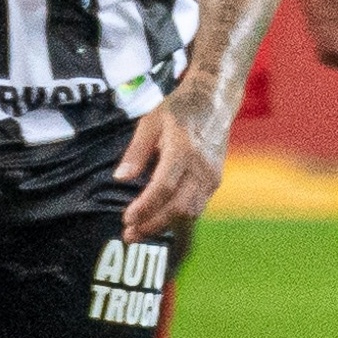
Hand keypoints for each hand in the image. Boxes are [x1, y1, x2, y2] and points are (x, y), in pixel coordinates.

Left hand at [118, 100, 221, 243]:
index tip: (127, 219)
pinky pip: (198, 206)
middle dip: (153, 224)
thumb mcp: (150, 122)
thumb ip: (136, 151)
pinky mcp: (216, 180)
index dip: (145, 207)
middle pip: (179, 207)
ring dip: (165, 225)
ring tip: (141, 230)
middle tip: (129, 235)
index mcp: (183, 149)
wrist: (215, 102)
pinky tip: (160, 218)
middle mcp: (201, 166)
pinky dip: (178, 217)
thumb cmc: (179, 109)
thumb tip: (121, 178)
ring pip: (191, 211)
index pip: (164, 187)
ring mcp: (212, 175)